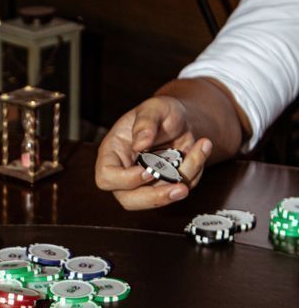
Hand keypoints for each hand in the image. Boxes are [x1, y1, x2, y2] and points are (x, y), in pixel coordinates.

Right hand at [95, 95, 211, 210]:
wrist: (181, 120)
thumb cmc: (161, 113)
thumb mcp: (153, 108)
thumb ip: (145, 121)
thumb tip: (140, 143)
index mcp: (113, 153)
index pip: (106, 177)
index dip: (125, 180)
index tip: (147, 170)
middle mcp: (124, 173)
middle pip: (129, 200)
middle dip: (156, 197)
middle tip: (180, 188)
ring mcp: (144, 185)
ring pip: (157, 199)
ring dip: (183, 180)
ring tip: (200, 149)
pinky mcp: (163, 188)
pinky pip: (177, 191)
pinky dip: (194, 172)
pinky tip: (201, 149)